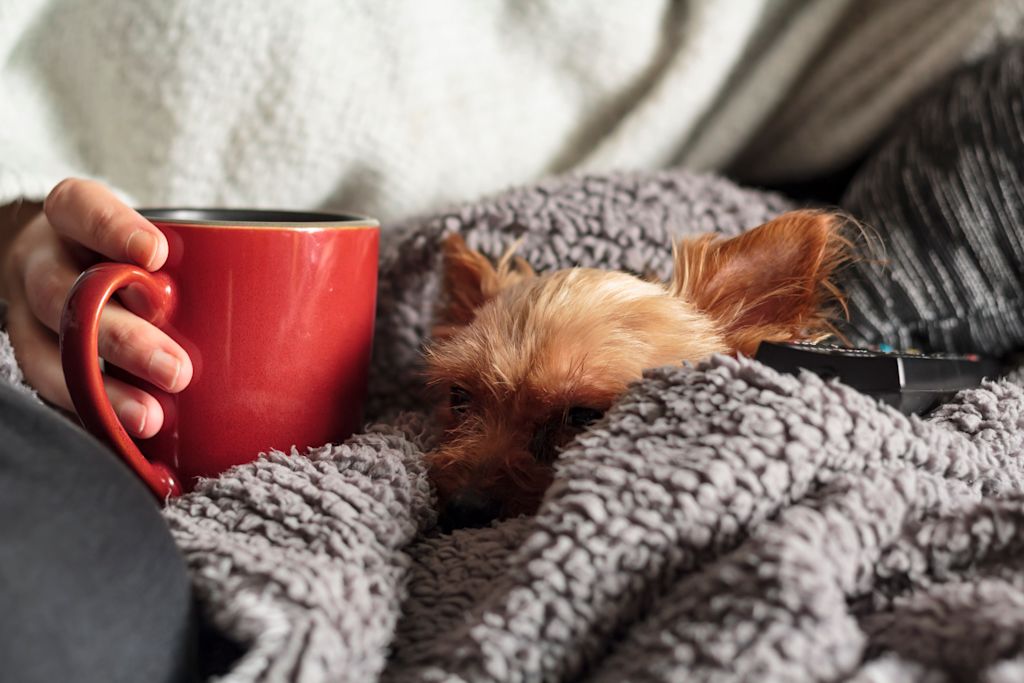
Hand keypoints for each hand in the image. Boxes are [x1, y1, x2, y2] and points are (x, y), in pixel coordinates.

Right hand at [1, 179, 191, 436]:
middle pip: (68, 294)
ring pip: (51, 353)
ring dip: (105, 390)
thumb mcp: (159, 235)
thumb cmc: (139, 254)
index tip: (157, 254)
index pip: (82, 209)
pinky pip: (54, 394)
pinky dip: (95, 418)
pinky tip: (132, 440)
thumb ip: (209, 258)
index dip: (113, 230)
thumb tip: (302, 299)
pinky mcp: (37, 360)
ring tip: (152, 418)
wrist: (70, 264)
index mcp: (73, 217)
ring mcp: (33, 315)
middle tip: (177, 369)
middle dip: (123, 337)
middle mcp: (45, 262)